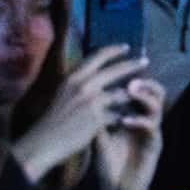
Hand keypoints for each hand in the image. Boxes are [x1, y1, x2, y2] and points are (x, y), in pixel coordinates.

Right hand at [13, 46, 135, 177]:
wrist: (44, 142)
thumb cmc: (53, 120)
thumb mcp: (63, 93)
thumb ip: (80, 83)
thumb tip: (96, 75)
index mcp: (73, 76)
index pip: (98, 55)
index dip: (114, 49)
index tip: (127, 47)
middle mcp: (84, 85)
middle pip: (116, 70)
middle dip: (133, 64)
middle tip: (145, 61)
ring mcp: (92, 101)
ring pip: (121, 94)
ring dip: (128, 98)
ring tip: (136, 99)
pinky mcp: (98, 119)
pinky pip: (118, 115)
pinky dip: (121, 118)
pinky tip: (124, 121)